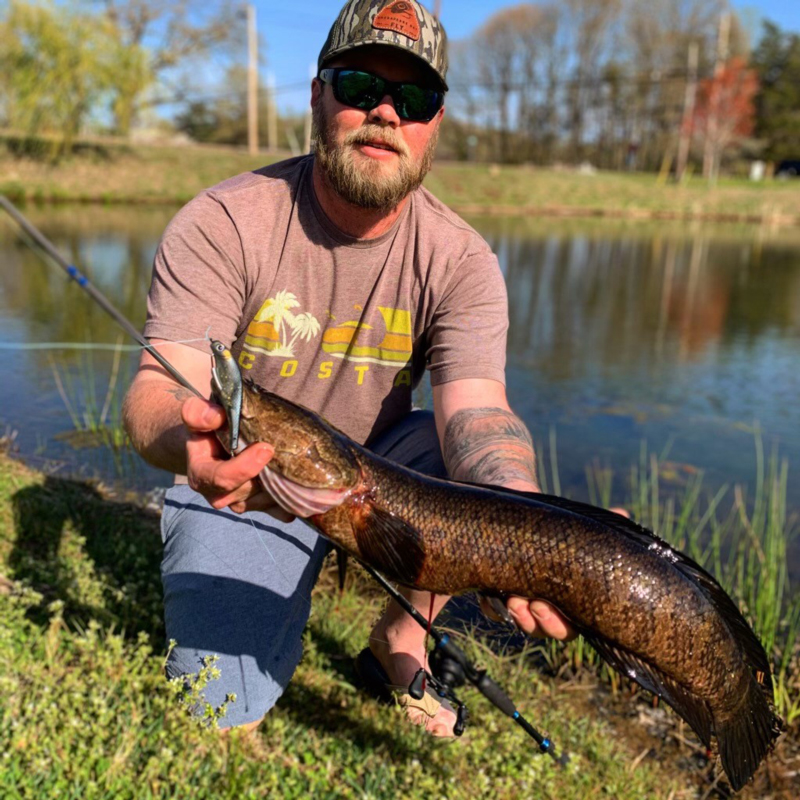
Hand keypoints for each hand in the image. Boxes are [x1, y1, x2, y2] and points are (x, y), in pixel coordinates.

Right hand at [181, 396, 294, 520]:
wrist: (214, 442)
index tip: (267, 448)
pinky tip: (305, 489)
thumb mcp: (195, 414)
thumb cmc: (206, 427)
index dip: (246, 467)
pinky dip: (292, 502)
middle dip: (269, 474)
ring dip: (282, 486)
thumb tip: (217, 417)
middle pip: (250, 491)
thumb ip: (197, 413)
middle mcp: (220, 494)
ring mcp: (241, 502)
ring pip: (266, 500)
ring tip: (296, 465)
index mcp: (202, 475)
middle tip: (289, 454)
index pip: (223, 479)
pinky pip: (278, 510)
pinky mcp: (259, 505)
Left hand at [481, 506, 630, 639]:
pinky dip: (493, 608)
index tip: (552, 608)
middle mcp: (545, 602)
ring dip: (519, 617)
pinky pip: (493, 610)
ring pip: (522, 623)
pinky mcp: (495, 591)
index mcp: (568, 595)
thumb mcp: (570, 523)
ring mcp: (520, 599)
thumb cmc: (548, 521)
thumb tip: (623, 514)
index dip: (562, 624)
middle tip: (533, 605)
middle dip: (541, 623)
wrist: (513, 507)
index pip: (571, 625)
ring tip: (514, 599)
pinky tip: (493, 596)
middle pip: (546, 629)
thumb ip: (594, 529)